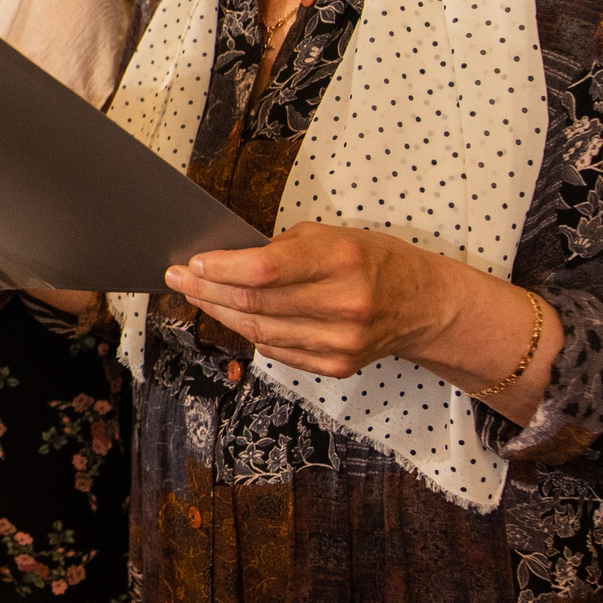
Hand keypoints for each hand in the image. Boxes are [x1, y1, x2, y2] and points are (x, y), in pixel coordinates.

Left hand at [161, 222, 444, 377]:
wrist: (423, 304)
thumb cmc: (373, 261)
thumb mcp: (334, 236)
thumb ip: (283, 249)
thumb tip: (226, 259)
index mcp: (342, 261)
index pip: (266, 270)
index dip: (222, 268)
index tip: (194, 262)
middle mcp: (344, 304)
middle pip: (255, 303)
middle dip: (208, 289)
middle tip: (179, 278)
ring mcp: (341, 341)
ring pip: (259, 331)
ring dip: (220, 312)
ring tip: (198, 295)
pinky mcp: (337, 366)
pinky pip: (276, 350)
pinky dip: (251, 332)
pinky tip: (235, 316)